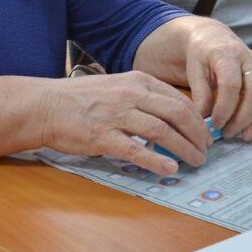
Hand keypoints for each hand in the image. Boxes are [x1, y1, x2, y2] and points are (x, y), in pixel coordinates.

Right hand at [37, 71, 210, 175]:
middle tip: (205, 150)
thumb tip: (170, 116)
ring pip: (163, 131)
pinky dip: (157, 161)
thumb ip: (143, 97)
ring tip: (195, 161)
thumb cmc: (81, 98)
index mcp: (138, 81)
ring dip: (184, 149)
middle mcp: (132, 94)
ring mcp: (118, 115)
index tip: (205, 134)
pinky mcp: (103, 136)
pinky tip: (170, 169)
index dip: (197, 119)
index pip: (179, 99)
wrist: (46, 105)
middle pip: (178, 114)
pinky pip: (137, 150)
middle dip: (197, 135)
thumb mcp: (117, 86)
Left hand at [183, 21, 251, 140]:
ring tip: (245, 136)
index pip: (231, 84)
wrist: (213, 37)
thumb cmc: (202, 54)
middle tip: (228, 134)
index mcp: (228, 56)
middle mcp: (249, 60)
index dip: (225, 108)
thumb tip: (204, 122)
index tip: (215, 124)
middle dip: (243, 118)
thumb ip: (200, 94)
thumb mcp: (194, 70)